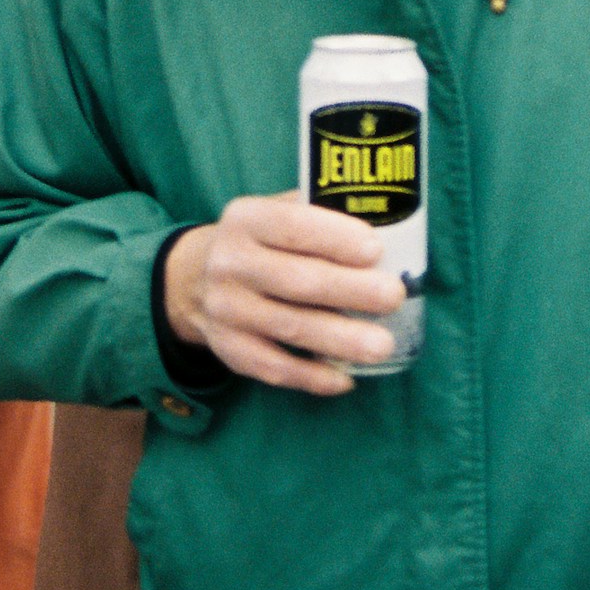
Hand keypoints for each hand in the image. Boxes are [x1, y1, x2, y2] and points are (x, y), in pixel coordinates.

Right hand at [163, 192, 403, 396]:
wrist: (195, 279)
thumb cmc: (260, 241)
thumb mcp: (274, 211)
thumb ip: (317, 213)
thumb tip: (384, 224)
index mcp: (246, 219)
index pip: (293, 226)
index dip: (335, 238)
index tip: (376, 250)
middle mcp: (230, 263)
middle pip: (297, 281)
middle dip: (351, 290)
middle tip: (393, 296)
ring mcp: (227, 310)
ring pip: (290, 328)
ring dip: (341, 339)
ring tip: (382, 345)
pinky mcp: (230, 350)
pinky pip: (274, 368)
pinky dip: (312, 377)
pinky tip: (345, 378)